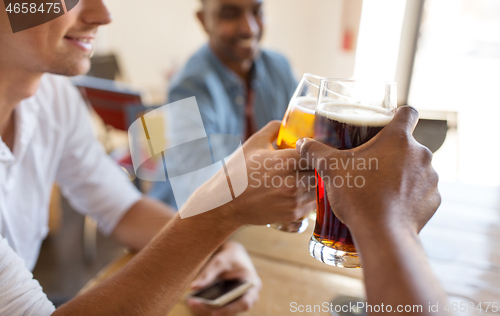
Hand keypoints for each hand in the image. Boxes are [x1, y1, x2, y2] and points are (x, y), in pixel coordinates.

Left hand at [186, 241, 261, 315]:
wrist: (233, 256)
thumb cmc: (230, 257)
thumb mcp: (221, 261)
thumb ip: (209, 274)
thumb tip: (194, 287)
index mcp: (252, 286)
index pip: (244, 303)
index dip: (230, 309)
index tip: (214, 311)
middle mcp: (247, 297)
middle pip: (231, 310)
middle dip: (211, 309)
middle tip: (194, 304)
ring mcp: (237, 302)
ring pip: (222, 311)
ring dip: (206, 309)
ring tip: (191, 302)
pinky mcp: (227, 303)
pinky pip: (217, 308)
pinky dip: (205, 306)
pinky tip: (193, 301)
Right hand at [198, 121, 314, 226]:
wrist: (226, 203)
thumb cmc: (238, 172)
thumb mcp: (253, 144)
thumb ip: (272, 129)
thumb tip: (285, 122)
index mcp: (285, 160)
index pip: (317, 153)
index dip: (319, 152)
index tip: (317, 151)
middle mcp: (292, 181)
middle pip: (323, 172)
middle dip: (321, 168)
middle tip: (317, 165)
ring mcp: (293, 200)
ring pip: (320, 189)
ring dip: (318, 184)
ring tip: (309, 179)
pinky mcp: (292, 214)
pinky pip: (313, 205)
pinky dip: (310, 199)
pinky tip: (301, 193)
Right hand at [297, 106, 440, 234]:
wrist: (382, 235)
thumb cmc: (358, 197)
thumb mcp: (331, 169)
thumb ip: (315, 151)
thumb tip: (302, 143)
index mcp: (398, 139)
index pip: (408, 112)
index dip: (397, 114)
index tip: (385, 124)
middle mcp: (421, 154)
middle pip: (408, 143)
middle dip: (392, 151)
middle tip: (371, 163)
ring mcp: (430, 178)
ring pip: (416, 167)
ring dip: (403, 172)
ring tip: (380, 186)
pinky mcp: (433, 199)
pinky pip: (422, 190)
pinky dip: (410, 194)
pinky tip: (392, 203)